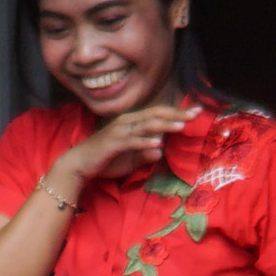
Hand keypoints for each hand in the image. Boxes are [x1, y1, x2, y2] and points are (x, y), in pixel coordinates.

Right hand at [59, 102, 187, 187]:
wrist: (80, 164)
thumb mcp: (131, 159)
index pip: (158, 114)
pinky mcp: (113, 143)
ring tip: (181, 126)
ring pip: (146, 125)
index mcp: (132, 122)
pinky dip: (145, 141)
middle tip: (195, 114)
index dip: (176, 112)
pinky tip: (158, 143)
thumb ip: (145, 154)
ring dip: (164, 125)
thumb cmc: (106, 160)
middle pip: (155, 115)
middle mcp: (127, 122)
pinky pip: (132, 140)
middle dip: (176, 114)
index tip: (196, 111)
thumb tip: (160, 151)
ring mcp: (119, 131)